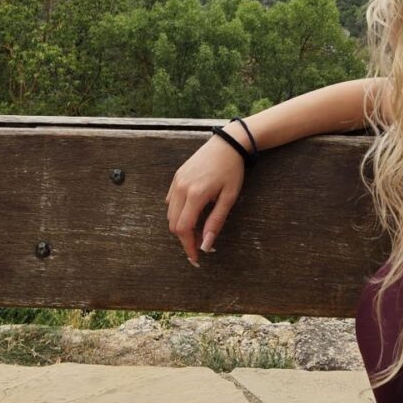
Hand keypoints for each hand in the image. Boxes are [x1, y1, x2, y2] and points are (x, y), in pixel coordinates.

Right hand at [165, 133, 244, 266]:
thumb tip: (206, 245)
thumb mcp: (229, 197)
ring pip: (170, 214)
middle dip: (185, 239)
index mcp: (195, 194)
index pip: (184, 229)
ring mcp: (176, 182)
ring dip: (181, 226)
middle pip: (174, 224)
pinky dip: (177, 213)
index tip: (195, 258)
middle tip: (200, 245)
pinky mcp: (176, 177)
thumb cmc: (232, 170)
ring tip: (198, 230)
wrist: (227, 143)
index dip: (188, 246)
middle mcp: (181, 188)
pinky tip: (192, 213)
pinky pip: (170, 201)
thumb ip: (216, 222)